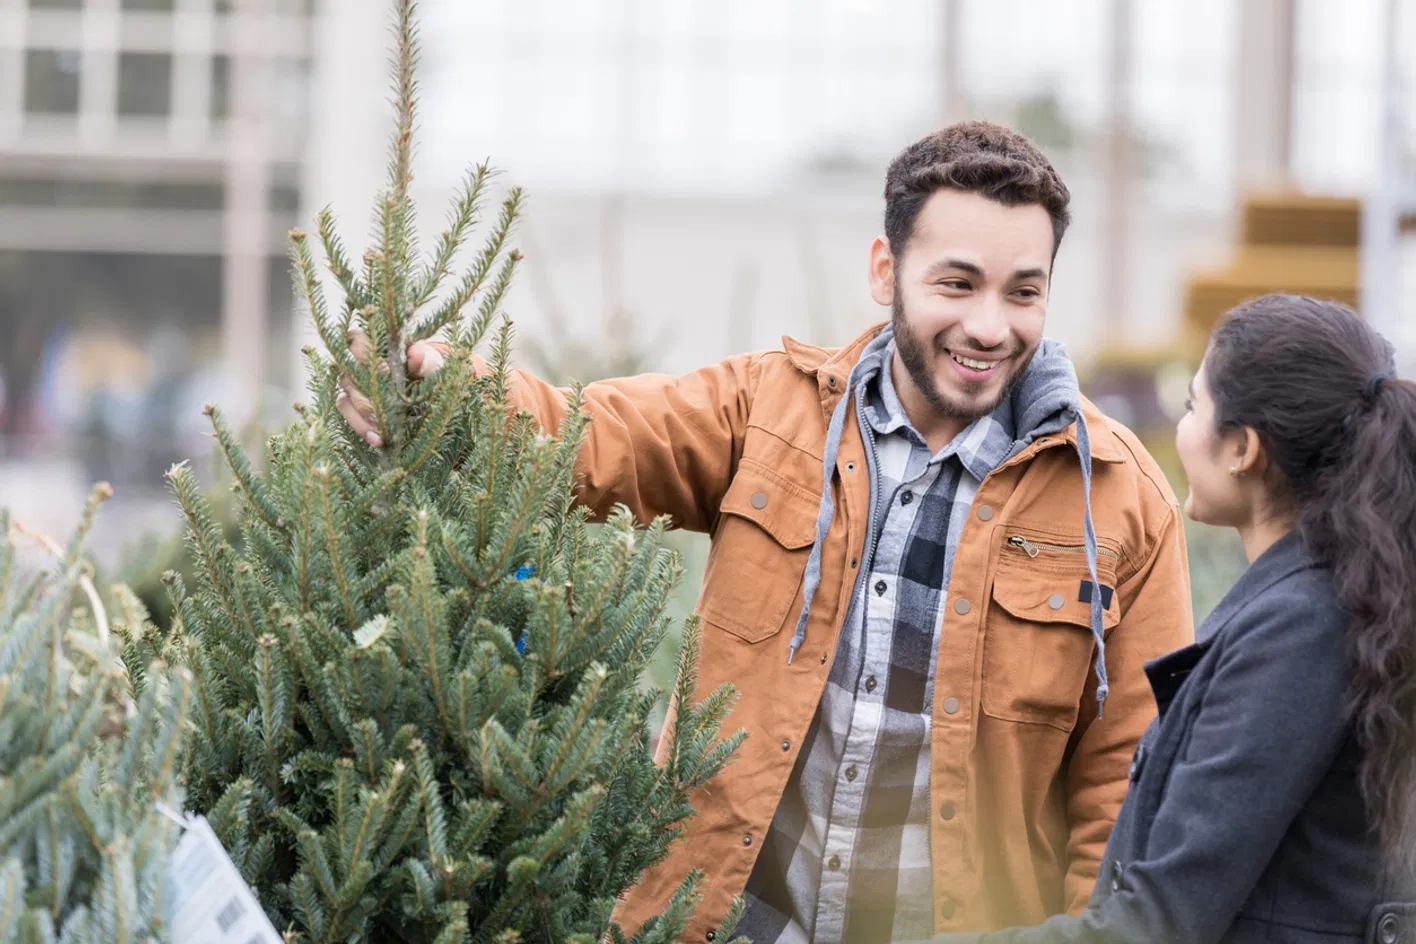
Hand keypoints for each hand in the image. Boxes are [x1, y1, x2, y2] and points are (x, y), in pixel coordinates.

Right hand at [336, 331, 446, 447]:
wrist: (432, 390)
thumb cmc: (428, 370)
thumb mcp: (432, 365)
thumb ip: (425, 359)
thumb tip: (416, 353)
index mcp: (374, 346)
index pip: (355, 340)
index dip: (363, 354)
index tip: (385, 371)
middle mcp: (358, 365)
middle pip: (347, 376)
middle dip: (364, 396)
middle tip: (384, 409)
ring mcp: (353, 387)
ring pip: (345, 400)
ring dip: (362, 418)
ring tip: (382, 435)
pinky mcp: (353, 407)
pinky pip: (349, 416)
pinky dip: (362, 428)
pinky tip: (378, 440)